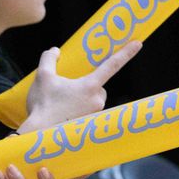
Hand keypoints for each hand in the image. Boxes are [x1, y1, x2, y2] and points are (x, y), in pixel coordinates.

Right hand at [18, 41, 141, 131]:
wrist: (39, 134)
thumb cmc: (43, 106)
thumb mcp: (42, 77)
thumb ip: (49, 60)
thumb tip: (55, 51)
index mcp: (89, 86)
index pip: (112, 65)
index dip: (126, 52)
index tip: (138, 43)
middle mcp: (97, 101)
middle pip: (98, 87)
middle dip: (86, 86)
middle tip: (67, 90)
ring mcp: (95, 115)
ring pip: (93, 101)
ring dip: (83, 100)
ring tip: (63, 106)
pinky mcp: (91, 127)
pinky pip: (90, 114)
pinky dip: (80, 112)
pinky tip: (65, 115)